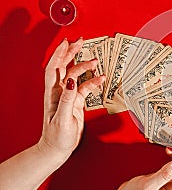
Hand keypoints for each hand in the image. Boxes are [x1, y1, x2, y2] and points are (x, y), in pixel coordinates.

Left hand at [38, 38, 104, 161]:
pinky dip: (93, 82)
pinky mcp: (75, 101)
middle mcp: (59, 91)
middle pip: (63, 66)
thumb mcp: (62, 118)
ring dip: (84, 66)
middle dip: (71, 52)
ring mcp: (67, 95)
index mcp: (52, 93)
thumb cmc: (57, 137)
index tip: (67, 43)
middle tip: (80, 42)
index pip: (54, 68)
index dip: (60, 54)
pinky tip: (100, 79)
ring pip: (75, 75)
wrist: (58, 148)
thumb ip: (67, 99)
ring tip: (95, 61)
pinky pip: (84, 87)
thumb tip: (71, 80)